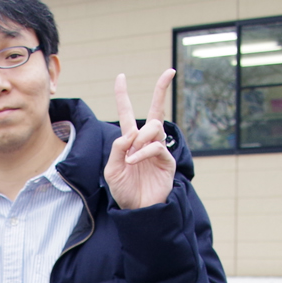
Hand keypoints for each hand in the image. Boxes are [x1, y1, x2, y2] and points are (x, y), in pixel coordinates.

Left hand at [104, 69, 176, 210]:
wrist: (138, 210)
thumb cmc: (124, 190)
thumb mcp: (112, 169)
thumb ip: (117, 149)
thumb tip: (130, 132)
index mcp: (129, 141)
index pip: (127, 113)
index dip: (123, 95)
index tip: (121, 77)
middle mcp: (145, 141)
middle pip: (155, 110)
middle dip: (161, 90)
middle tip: (170, 72)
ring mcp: (157, 150)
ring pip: (154, 127)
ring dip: (141, 137)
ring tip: (131, 156)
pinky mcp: (166, 160)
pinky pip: (156, 146)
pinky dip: (143, 151)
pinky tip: (134, 160)